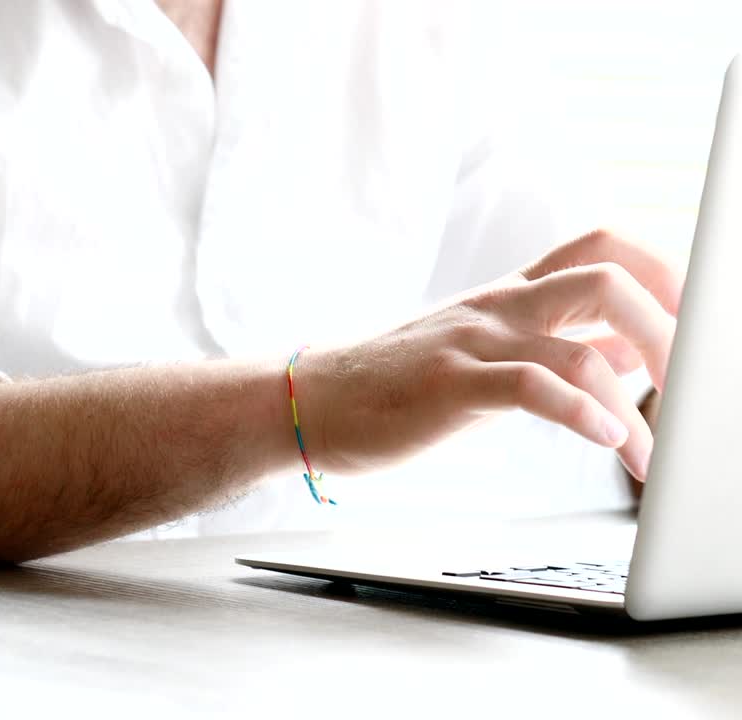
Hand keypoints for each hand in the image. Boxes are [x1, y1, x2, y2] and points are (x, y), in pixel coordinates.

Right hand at [299, 230, 681, 480]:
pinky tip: (605, 439)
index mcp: (509, 298)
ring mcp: (473, 341)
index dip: (665, 271)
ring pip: (580, 340)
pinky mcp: (448, 385)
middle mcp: (498, 308)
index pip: (603, 248)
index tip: (697, 321)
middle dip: (670, 326)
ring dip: (636, 403)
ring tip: (650, 452)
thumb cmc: (395, 387)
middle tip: (691, 385)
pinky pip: (530, 385)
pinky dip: (581, 412)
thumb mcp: (486, 359)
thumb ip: (555, 349)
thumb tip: (629, 354)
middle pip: (608, 275)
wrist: (310, 402)